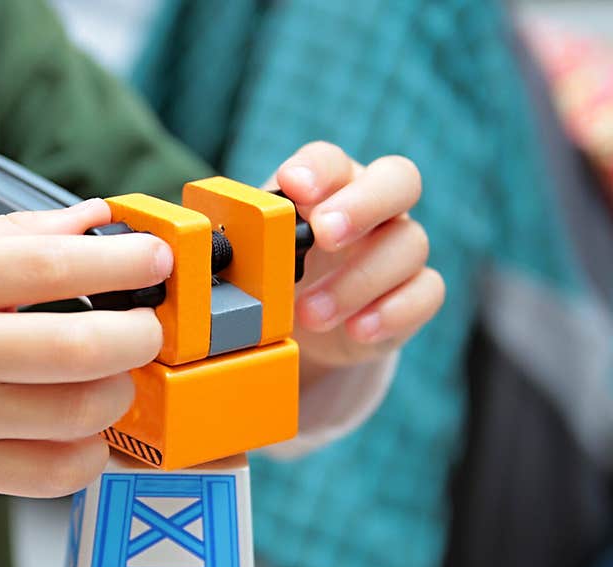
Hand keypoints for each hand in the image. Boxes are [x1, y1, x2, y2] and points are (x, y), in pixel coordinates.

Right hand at [0, 200, 171, 499]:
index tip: (159, 262)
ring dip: (120, 393)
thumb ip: (15, 236)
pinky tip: (81, 427)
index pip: (53, 265)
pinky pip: (55, 474)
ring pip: (79, 417)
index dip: (123, 263)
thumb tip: (96, 222)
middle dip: (140, 336)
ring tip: (110, 375)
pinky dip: (90, 451)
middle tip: (148, 328)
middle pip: (81, 349)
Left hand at [268, 142, 443, 382]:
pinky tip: (358, 330)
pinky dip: (393, 311)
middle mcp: (375, 207)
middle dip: (361, 205)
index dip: (316, 169)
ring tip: (311, 315)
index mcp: (331, 186)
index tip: (293, 186)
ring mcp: (400, 247)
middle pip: (398, 181)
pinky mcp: (415, 292)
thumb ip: (249, 241)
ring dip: (357, 280)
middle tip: (324, 234)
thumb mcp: (260, 255)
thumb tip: (215, 242)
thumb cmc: (282, 272)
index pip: (331, 161)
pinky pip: (427, 291)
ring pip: (409, 244)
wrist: (307, 323)